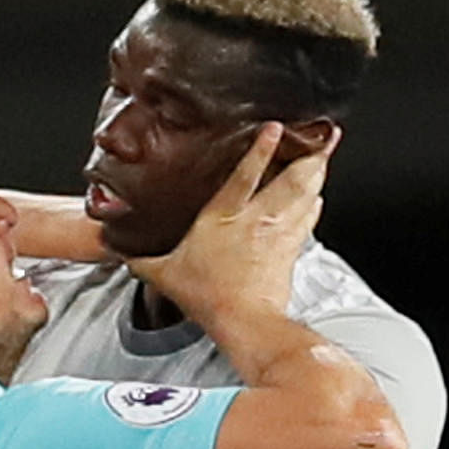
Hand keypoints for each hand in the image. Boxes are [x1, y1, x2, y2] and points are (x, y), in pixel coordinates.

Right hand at [126, 123, 338, 324]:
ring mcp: (278, 233)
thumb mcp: (166, 275)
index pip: (247, 174)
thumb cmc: (209, 296)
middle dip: (309, 156)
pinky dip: (314, 206)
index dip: (262, 149)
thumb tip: (125, 255)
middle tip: (321, 137)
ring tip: (323, 156)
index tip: (274, 128)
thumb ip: (144, 261)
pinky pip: (307, 221)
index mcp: (223, 216)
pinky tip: (317, 198)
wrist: (244, 320)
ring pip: (306, 195)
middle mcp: (257, 219)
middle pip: (292, 179)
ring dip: (317, 175)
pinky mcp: (291, 251)